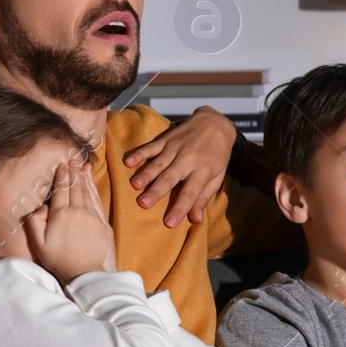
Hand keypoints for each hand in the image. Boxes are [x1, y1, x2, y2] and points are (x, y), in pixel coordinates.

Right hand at [24, 161, 115, 281]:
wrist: (84, 272)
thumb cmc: (58, 260)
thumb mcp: (38, 243)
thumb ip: (34, 222)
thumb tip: (40, 207)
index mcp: (60, 215)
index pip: (61, 190)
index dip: (61, 176)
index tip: (61, 165)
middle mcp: (77, 211)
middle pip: (74, 187)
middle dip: (72, 172)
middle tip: (71, 160)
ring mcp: (91, 216)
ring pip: (86, 191)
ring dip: (83, 177)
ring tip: (80, 166)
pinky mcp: (101, 222)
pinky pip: (96, 200)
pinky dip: (93, 188)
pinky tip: (91, 182)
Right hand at [123, 108, 236, 227]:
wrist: (216, 123)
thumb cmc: (217, 155)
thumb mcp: (217, 176)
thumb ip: (204, 197)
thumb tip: (195, 219)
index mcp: (203, 171)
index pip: (190, 193)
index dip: (180, 208)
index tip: (169, 223)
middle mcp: (188, 159)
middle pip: (171, 177)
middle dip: (157, 191)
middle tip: (144, 204)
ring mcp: (176, 148)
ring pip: (159, 163)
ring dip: (146, 173)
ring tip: (135, 185)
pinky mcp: (166, 139)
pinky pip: (151, 147)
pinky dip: (139, 153)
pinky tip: (128, 162)